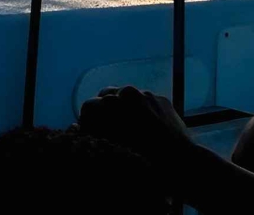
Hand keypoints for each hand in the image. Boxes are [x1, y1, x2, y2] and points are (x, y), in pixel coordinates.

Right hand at [77, 85, 191, 168]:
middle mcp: (127, 93)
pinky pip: (144, 100)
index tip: (91, 131)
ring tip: (127, 127)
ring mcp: (145, 93)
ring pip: (126, 96)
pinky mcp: (160, 98)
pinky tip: (145, 127)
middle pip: (106, 96)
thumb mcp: (110, 146)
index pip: (88, 106)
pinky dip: (141, 109)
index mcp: (110, 104)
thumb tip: (76, 127)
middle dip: (104, 110)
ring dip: (123, 107)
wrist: (178, 160)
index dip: (87, 120)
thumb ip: (91, 132)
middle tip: (108, 128)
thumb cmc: (140, 158)